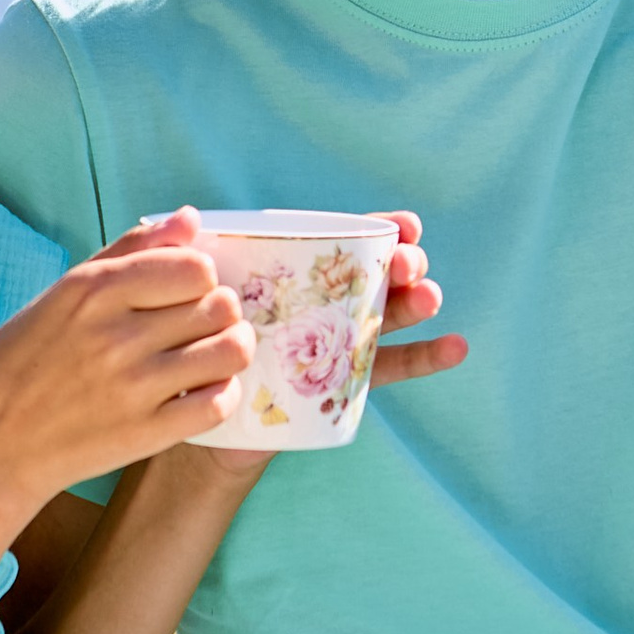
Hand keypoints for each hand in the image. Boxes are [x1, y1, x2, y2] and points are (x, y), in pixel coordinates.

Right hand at [0, 211, 251, 522]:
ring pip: (229, 350)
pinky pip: (219, 403)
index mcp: (93, 291)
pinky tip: (204, 390)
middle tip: (202, 325)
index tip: (186, 292)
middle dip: (220, 311)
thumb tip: (189, 219)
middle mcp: (116, 335)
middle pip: (219, 306)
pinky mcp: (145, 433)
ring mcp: (134, 387)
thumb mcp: (61, 294)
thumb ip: (127, 252)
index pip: (194, 267)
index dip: (200, 277)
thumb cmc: (22, 362)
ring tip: (214, 354)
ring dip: (231, 348)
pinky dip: (223, 393)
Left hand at [190, 207, 467, 481]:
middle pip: (377, 275)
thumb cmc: (184, 346)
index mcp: (295, 274)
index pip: (346, 243)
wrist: (188, 417)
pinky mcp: (343, 383)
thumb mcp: (182, 299)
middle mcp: (325, 303)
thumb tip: (185, 215)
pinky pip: (389, 369)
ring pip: (389, 316)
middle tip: (409, 265)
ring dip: (416, 303)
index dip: (381, 229)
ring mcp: (339, 342)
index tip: (404, 224)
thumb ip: (177, 257)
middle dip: (403, 263)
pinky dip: (425, 358)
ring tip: (429, 297)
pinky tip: (455, 347)